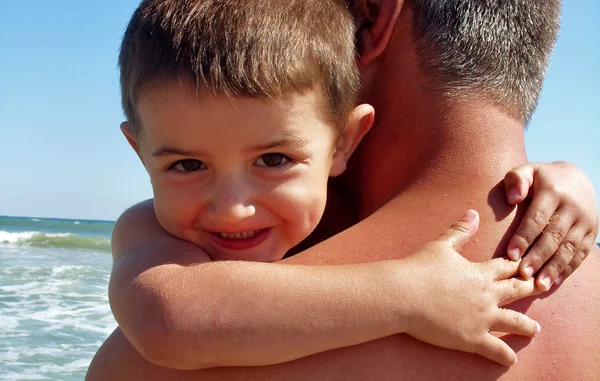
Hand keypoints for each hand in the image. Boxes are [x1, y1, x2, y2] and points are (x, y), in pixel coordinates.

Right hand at [403, 210, 540, 366]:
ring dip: (527, 326)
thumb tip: (472, 213)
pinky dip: (506, 355)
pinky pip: (496, 350)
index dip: (520, 266)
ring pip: (514, 322)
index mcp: (480, 272)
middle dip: (531, 289)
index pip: (508, 267)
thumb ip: (459, 230)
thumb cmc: (418, 268)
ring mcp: (482, 318)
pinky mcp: (472, 338)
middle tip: (543, 289)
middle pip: (517, 292)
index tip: (531, 265)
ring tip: (536, 330)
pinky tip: (512, 358)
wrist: (403, 294)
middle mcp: (487, 295)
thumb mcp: (440, 245)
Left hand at [504, 162, 598, 289]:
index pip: (538, 218)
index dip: (524, 237)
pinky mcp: (592, 232)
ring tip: (539, 285)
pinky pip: (581, 254)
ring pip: (569, 248)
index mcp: (554, 191)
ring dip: (554, 268)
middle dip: (538, 257)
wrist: (576, 179)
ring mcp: (586, 221)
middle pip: (554, 236)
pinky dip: (567, 269)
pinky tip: (553, 282)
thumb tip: (513, 198)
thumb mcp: (527, 171)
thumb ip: (516, 179)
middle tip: (522, 274)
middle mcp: (573, 207)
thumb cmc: (540, 179)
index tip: (511, 254)